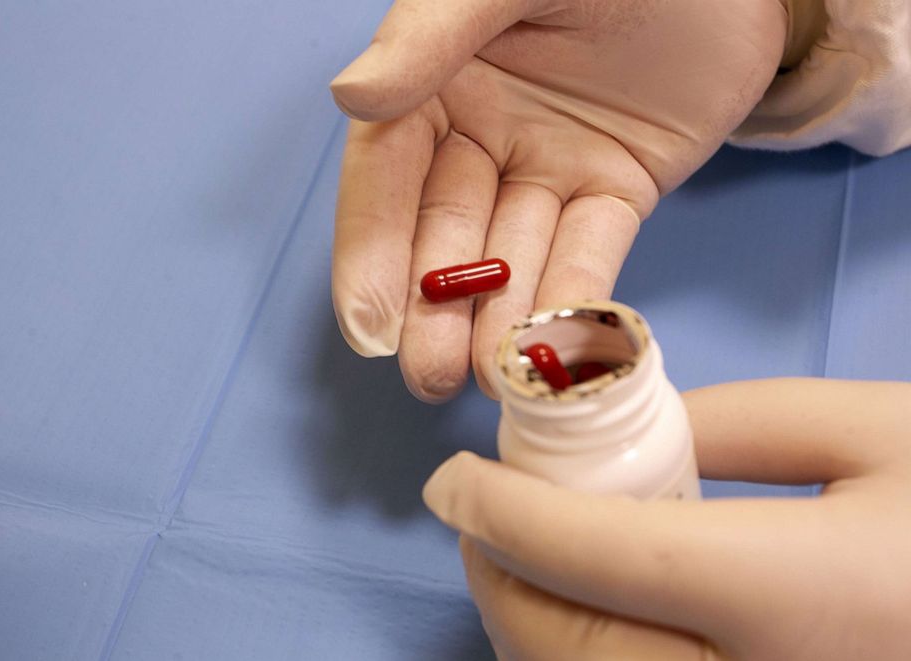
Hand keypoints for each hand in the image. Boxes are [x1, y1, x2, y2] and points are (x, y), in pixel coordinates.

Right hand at [330, 0, 787, 401]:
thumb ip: (432, 35)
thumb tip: (351, 96)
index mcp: (436, 77)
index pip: (385, 174)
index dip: (372, 251)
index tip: (371, 328)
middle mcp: (482, 130)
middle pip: (444, 230)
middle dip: (435, 308)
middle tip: (431, 375)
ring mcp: (549, 164)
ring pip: (515, 252)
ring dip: (502, 318)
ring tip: (496, 377)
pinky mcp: (616, 186)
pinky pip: (592, 245)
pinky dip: (577, 294)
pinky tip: (563, 341)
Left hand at [423, 379, 910, 658]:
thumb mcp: (878, 431)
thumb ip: (742, 423)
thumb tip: (637, 440)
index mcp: (796, 595)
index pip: (600, 558)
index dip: (507, 516)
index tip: (450, 480)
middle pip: (569, 648)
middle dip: (499, 578)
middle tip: (480, 514)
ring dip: (529, 626)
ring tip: (524, 554)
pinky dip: (579, 659)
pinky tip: (591, 607)